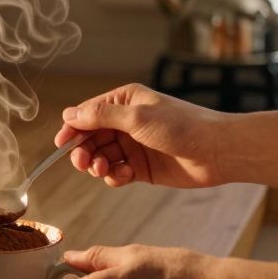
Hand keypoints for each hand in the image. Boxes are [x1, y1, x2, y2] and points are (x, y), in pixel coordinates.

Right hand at [56, 83, 229, 188]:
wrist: (216, 151)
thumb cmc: (181, 127)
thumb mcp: (137, 118)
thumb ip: (101, 117)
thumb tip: (70, 114)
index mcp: (124, 102)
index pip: (87, 113)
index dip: (72, 128)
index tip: (61, 144)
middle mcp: (126, 122)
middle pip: (90, 137)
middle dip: (84, 151)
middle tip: (83, 163)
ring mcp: (133, 145)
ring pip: (101, 157)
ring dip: (98, 165)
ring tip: (106, 170)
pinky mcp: (141, 167)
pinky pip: (116, 172)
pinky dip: (114, 176)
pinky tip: (124, 176)